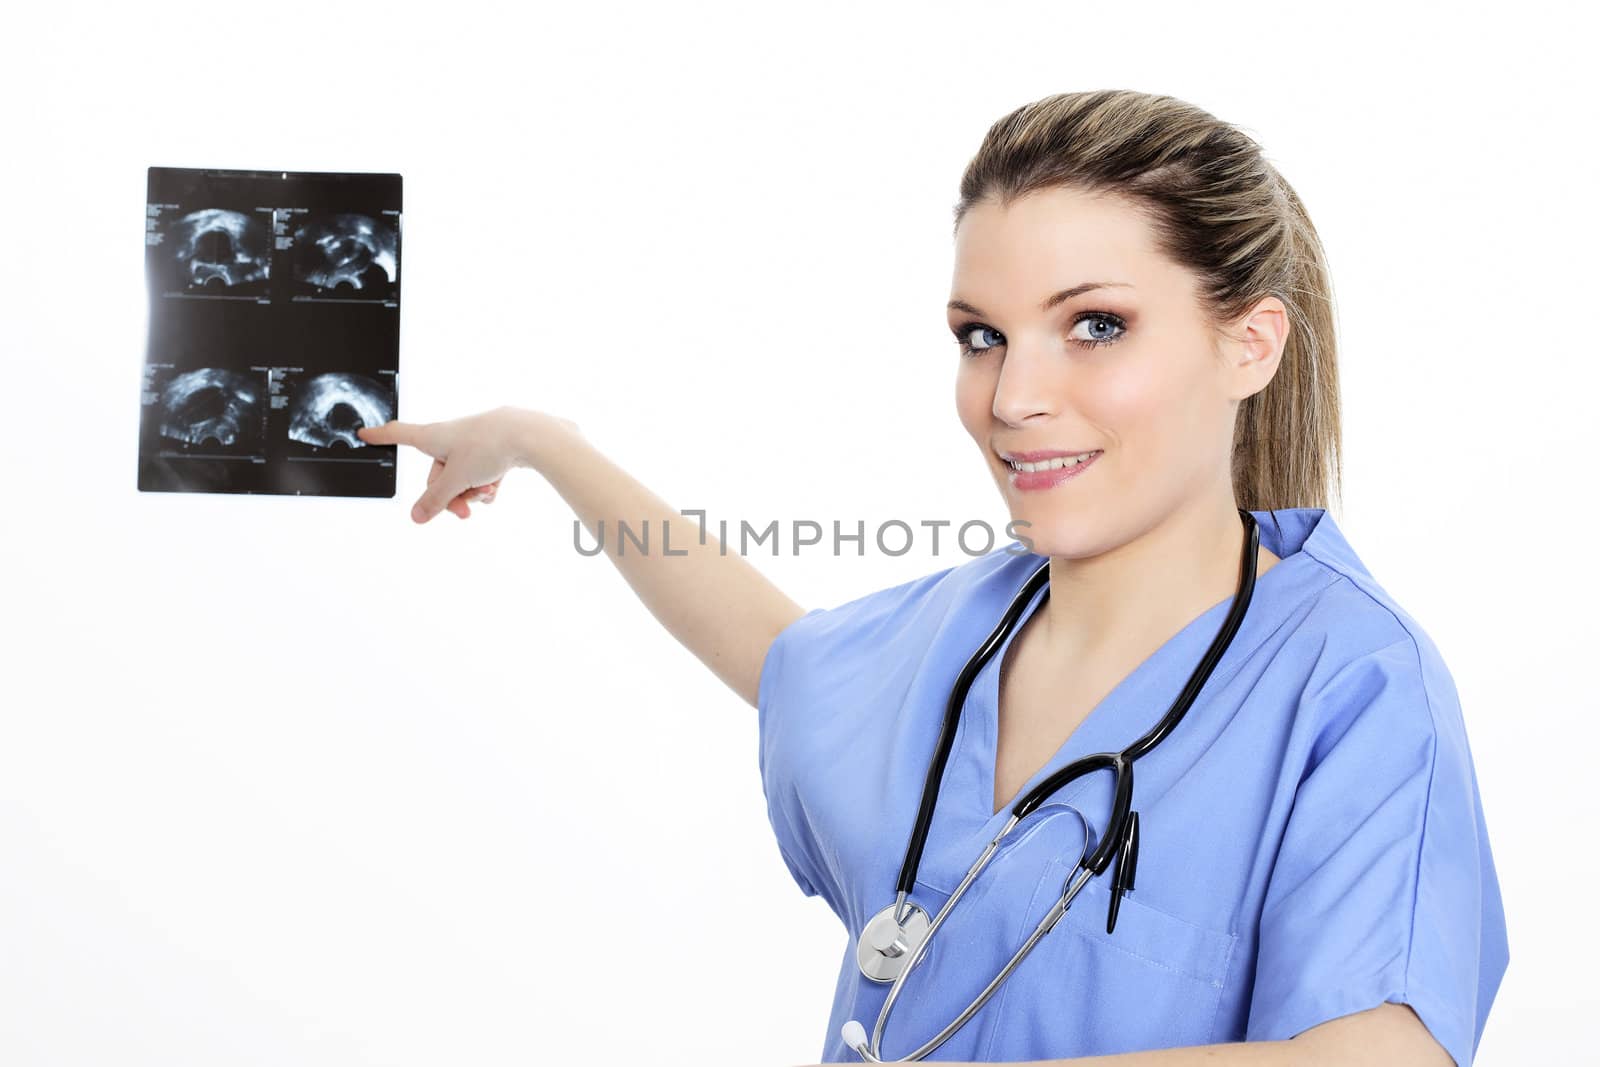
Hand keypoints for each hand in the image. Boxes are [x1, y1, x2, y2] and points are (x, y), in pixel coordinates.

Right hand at [357, 405, 528, 522]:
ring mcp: (471, 443)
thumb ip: (436, 500)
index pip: (398, 435)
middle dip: (449, 496)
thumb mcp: (456, 479)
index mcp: (432, 436)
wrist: (529, 434)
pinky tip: (496, 488)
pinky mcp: (491, 449)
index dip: (380, 437)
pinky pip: (479, 474)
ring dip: (470, 492)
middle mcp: (449, 437)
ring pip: (460, 478)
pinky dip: (485, 485)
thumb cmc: (488, 446)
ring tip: (485, 493)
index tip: (363, 434)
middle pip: (436, 475)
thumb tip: (416, 517)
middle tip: (464, 513)